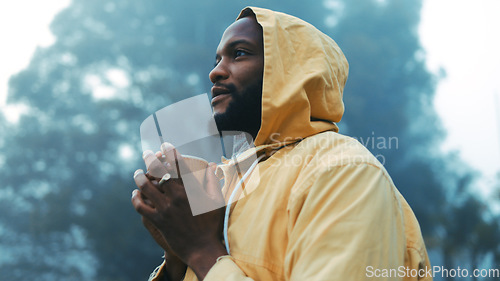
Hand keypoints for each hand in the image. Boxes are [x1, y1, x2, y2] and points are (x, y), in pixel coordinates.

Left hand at [132, 143, 226, 279]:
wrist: (203, 249)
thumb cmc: (212, 224)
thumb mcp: (217, 201)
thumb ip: (212, 181)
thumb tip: (210, 164)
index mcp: (191, 190)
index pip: (178, 164)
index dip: (170, 152)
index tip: (165, 145)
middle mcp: (176, 196)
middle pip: (158, 172)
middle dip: (151, 159)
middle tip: (147, 153)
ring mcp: (165, 209)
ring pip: (146, 187)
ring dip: (139, 177)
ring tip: (137, 172)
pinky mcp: (158, 221)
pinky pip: (141, 206)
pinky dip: (135, 198)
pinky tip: (135, 193)